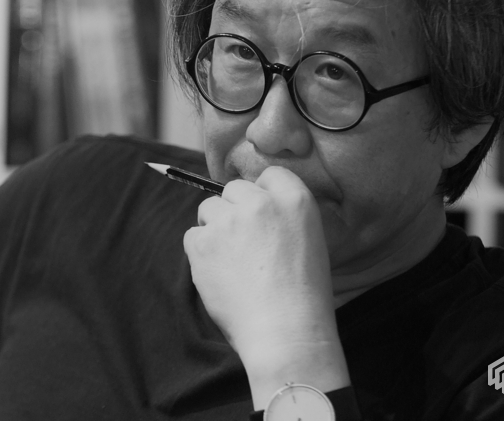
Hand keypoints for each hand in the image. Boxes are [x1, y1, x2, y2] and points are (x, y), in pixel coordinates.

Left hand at [183, 166, 346, 394]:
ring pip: (209, 208)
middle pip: (234, 188)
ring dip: (215, 227)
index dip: (263, 193)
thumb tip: (256, 207)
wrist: (285, 330)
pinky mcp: (203, 242)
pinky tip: (218, 273)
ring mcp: (229, 220)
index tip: (261, 214)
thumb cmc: (304, 294)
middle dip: (235, 209)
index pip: (270, 174)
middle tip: (244, 242)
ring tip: (230, 260)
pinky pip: (192, 235)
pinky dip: (200, 251)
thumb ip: (284, 214)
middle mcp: (261, 201)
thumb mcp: (311, 239)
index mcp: (295, 198)